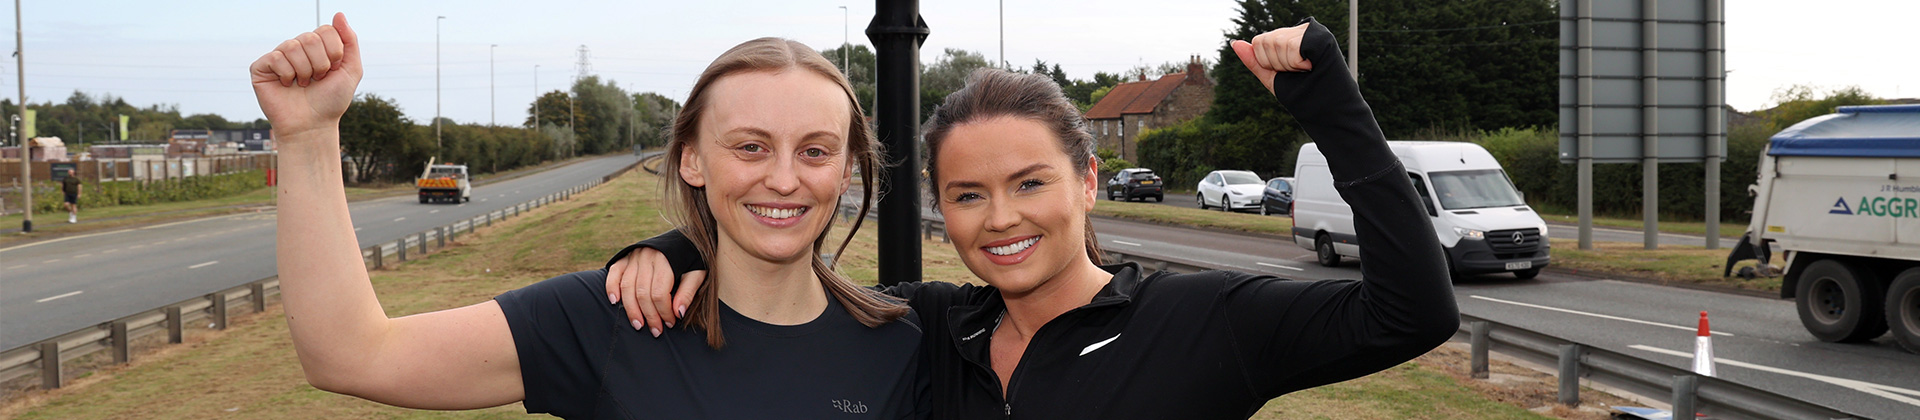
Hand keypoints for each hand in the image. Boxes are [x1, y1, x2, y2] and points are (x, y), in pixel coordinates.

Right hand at [250, 12, 361, 139]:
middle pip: (310, 37)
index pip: (326, 30)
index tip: (332, 71)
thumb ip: (349, 41)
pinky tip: (287, 85)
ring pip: (292, 46)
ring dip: (304, 70)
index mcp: (317, 46)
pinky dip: (287, 74)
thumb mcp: (350, 70)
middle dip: (320, 63)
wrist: (312, 125)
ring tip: (303, 84)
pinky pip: (276, 57)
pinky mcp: (261, 67)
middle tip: (317, 80)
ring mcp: (278, 56)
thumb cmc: (331, 100)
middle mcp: (296, 48)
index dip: (334, 53)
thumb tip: (339, 14)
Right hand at [605, 247, 705, 336]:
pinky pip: (615, 272)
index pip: (659, 293)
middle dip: (649, 315)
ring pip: (627, 286)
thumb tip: (678, 313)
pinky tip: (615, 301)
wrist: (683, 236)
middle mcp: (647, 256)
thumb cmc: (692, 257)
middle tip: (655, 331)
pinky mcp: (626, 256)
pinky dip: (611, 287)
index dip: (664, 312)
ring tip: (638, 324)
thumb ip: (688, 292)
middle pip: (642, 293)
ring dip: (631, 309)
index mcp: (666, 259)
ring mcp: (634, 256)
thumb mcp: (698, 272)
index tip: (670, 323)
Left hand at [1230, 22, 1313, 94]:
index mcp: (1287, 38)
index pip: (1258, 41)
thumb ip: (1254, 61)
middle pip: (1265, 41)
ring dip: (1289, 65)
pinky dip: (1297, 62)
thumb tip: (1234, 43)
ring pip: (1278, 43)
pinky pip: (1291, 45)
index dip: (1267, 62)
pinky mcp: (1320, 36)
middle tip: (1297, 71)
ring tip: (1306, 69)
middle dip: (1277, 64)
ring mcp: (1310, 31)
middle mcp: (1298, 30)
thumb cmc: (1303, 93)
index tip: (1287, 71)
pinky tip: (1311, 66)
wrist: (1327, 109)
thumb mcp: (1272, 77)